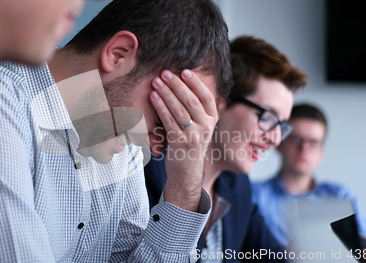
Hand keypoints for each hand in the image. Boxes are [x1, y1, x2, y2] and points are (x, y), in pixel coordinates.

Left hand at [149, 69, 217, 211]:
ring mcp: (193, 136)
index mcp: (212, 120)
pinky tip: (153, 97)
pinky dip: (160, 107)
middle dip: (177, 85)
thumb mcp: (199, 127)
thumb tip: (187, 84)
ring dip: (166, 93)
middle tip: (165, 73)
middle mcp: (205, 127)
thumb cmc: (189, 145)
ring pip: (179, 110)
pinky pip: (169, 121)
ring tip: (156, 81)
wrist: (186, 173)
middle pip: (191, 101)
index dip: (196, 83)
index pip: (207, 97)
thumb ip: (197, 110)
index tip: (185, 71)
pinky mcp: (180, 143)